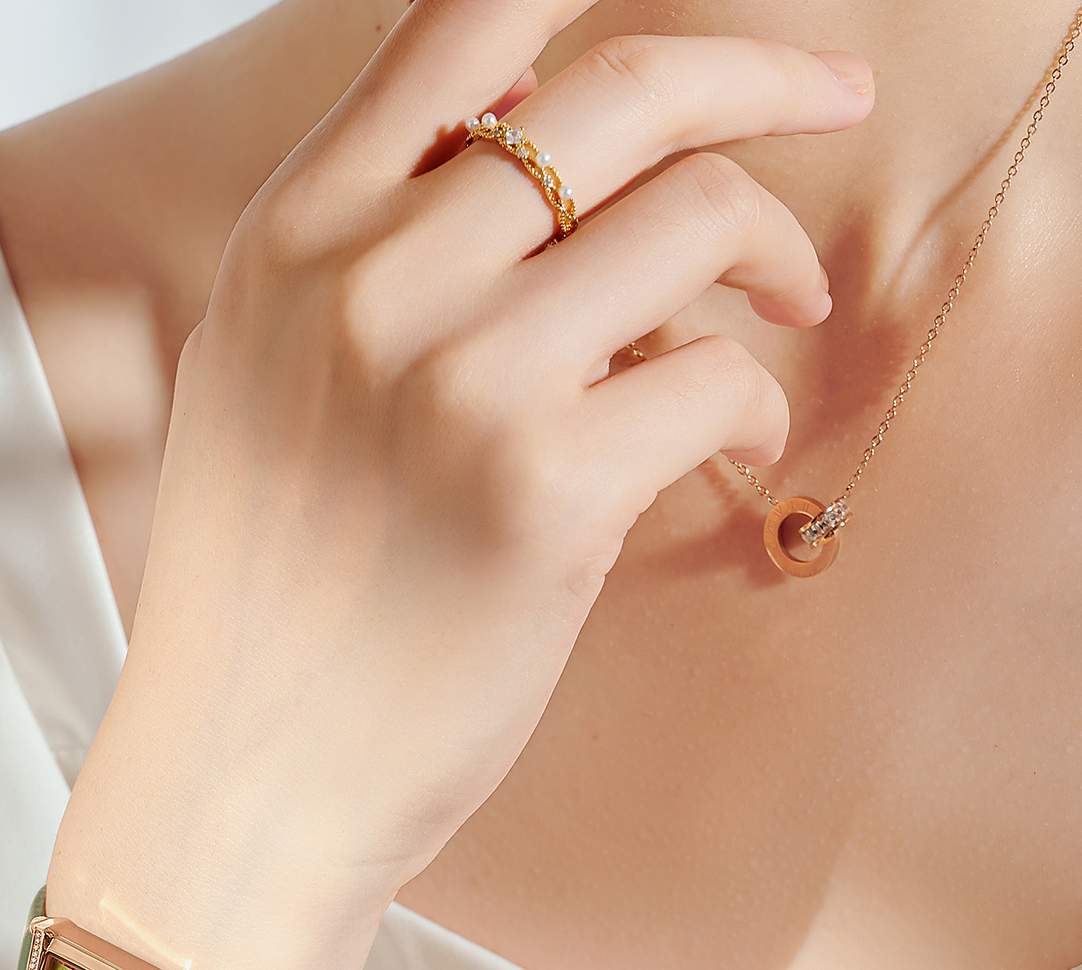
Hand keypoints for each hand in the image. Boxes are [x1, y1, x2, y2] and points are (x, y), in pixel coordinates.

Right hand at [50, 0, 870, 969]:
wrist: (239, 783)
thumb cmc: (268, 594)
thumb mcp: (260, 374)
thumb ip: (364, 240)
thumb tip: (536, 115)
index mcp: (292, 237)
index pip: (459, 20)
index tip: (712, 25)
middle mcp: (368, 281)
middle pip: (621, 89)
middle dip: (768, 77)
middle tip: (842, 104)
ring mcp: (458, 381)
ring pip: (696, 216)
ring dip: (775, 255)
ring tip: (780, 312)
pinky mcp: (545, 491)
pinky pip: (718, 374)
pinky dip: (752, 404)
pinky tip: (731, 451)